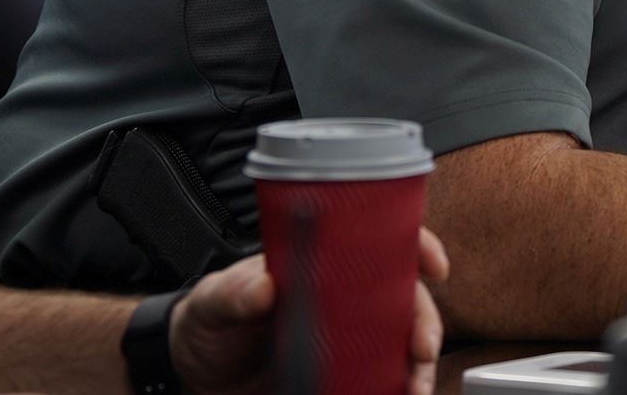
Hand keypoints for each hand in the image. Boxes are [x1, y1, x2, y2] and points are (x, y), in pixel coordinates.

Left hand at [170, 228, 449, 394]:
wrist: (192, 379)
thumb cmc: (206, 325)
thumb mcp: (212, 302)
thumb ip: (233, 293)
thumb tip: (263, 287)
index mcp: (319, 268)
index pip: (377, 246)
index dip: (414, 247)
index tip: (433, 264)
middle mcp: (341, 303)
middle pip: (403, 301)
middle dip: (424, 323)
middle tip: (420, 349)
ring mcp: (344, 343)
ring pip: (398, 349)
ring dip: (415, 368)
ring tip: (412, 389)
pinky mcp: (339, 380)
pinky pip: (377, 386)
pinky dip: (391, 392)